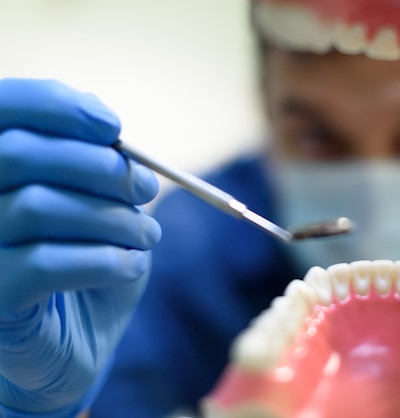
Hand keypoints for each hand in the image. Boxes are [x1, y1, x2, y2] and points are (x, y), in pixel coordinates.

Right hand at [0, 78, 160, 416]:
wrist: (76, 346)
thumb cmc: (88, 264)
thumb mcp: (99, 210)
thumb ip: (97, 166)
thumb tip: (111, 134)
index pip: (2, 107)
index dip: (56, 106)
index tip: (115, 126)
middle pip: (19, 154)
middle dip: (99, 166)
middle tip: (146, 187)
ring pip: (38, 207)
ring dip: (112, 217)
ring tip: (149, 234)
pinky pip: (44, 264)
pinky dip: (104, 260)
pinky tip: (133, 266)